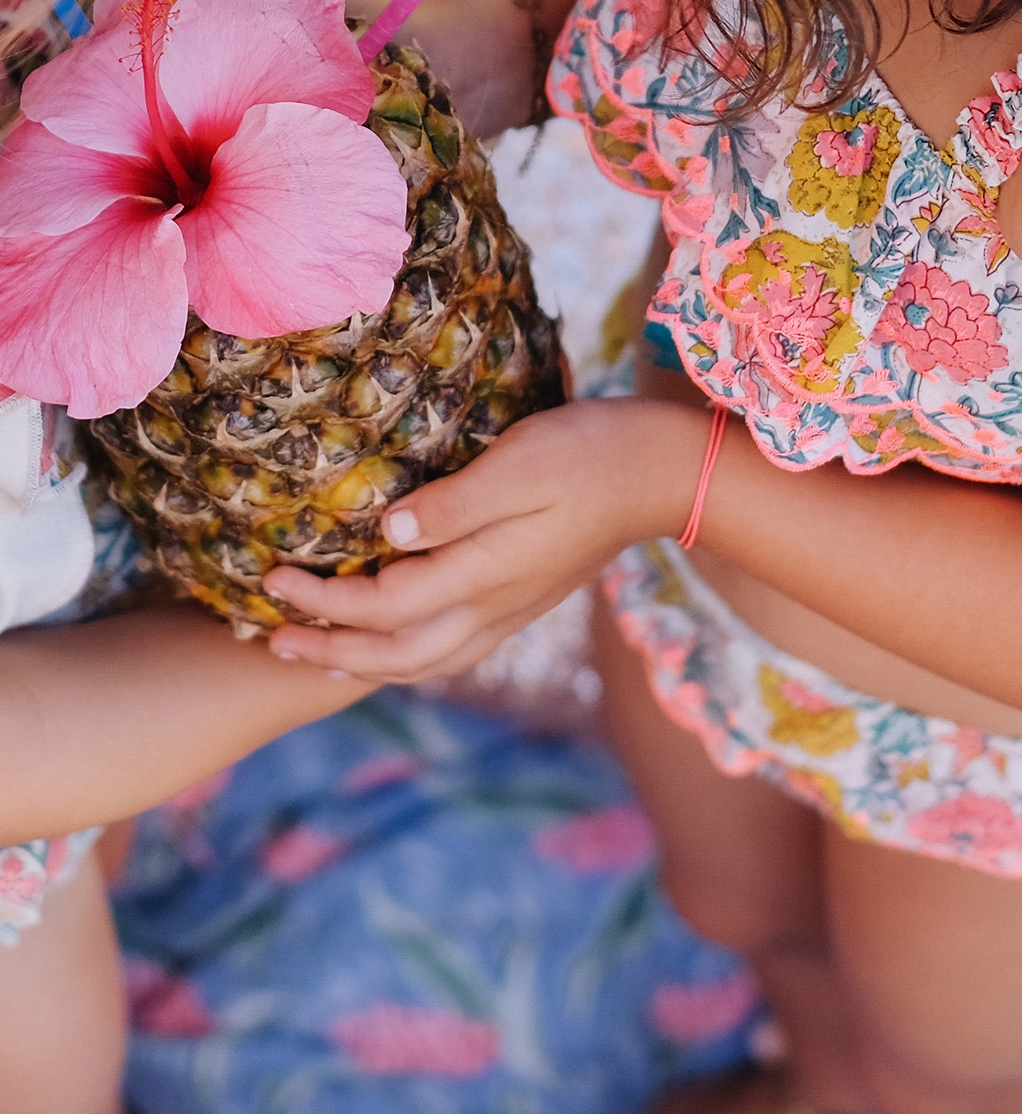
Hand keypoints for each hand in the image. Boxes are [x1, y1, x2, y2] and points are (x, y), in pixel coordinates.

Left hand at [260, 398, 699, 680]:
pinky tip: (388, 640)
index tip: (271, 576)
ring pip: (425, 663)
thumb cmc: (590, 450)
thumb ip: (453, 504)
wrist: (661, 472)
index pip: (385, 606)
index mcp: (486, 573)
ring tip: (313, 650)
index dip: (322, 602)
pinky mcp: (523, 601)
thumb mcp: (519, 462)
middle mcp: (495, 606)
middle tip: (269, 636)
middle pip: (395, 654)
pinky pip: (451, 650)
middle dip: (328, 650)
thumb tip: (385, 537)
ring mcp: (512, 610)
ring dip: (362, 663)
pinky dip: (405, 657)